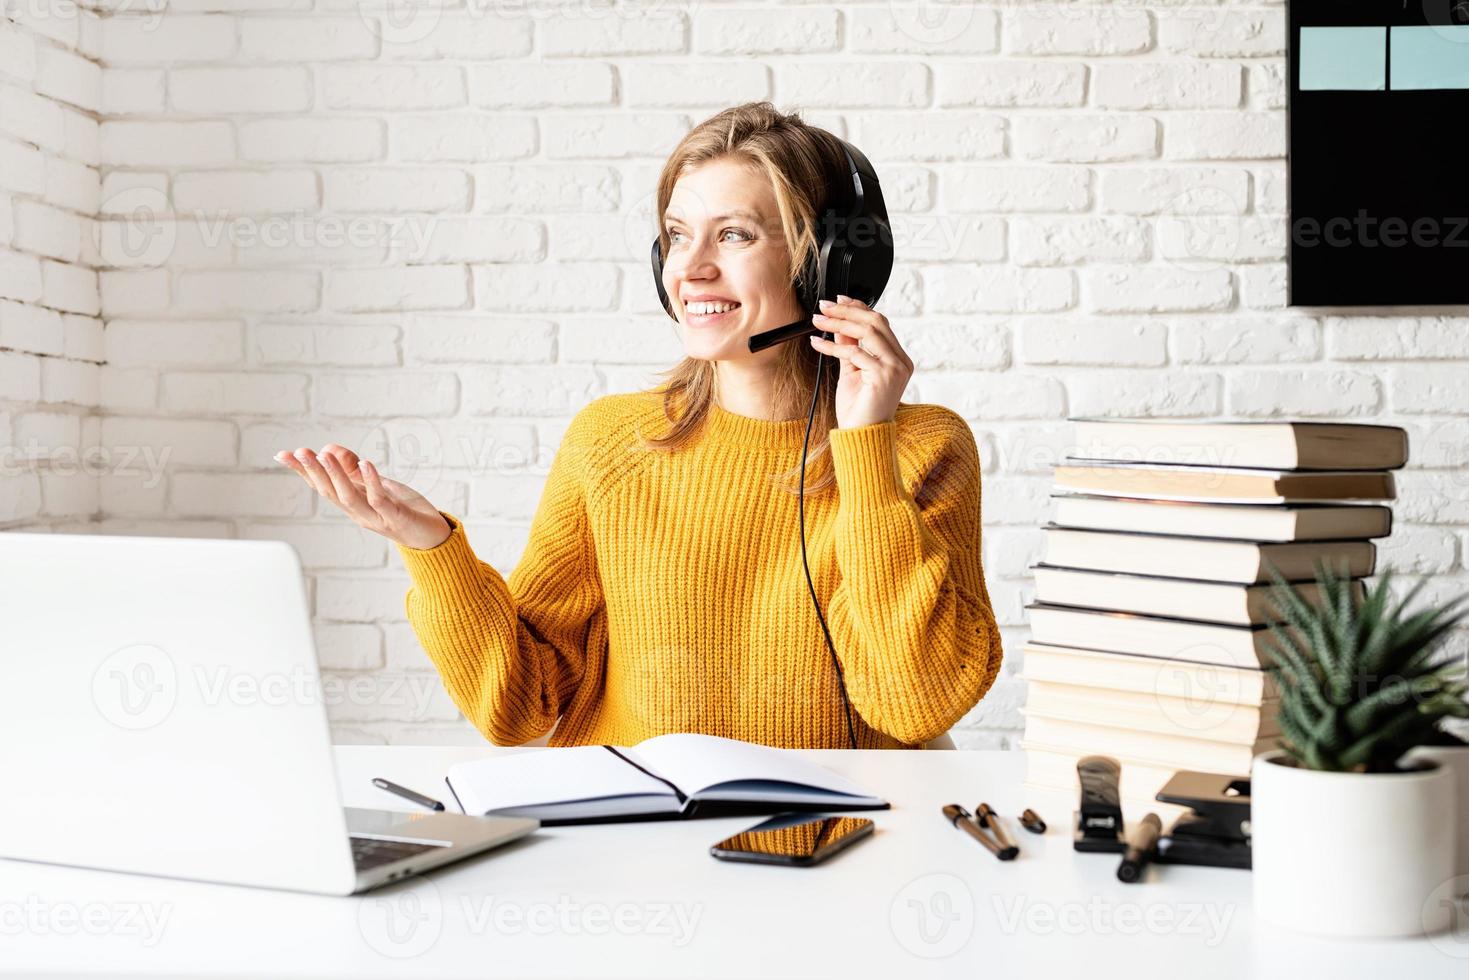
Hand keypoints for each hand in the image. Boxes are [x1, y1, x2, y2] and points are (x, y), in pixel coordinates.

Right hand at [274, 444, 451, 549]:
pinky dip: (372, 482)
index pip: (321, 486)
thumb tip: (328, 448)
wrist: (432, 537)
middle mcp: (358, 513)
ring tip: (324, 455)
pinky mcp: (395, 518)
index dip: (302, 472)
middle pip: (329, 492)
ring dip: (336, 476)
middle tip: (298, 452)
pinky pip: (380, 499)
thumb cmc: (403, 510)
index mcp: (351, 504)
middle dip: (313, 472)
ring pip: (349, 497)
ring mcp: (375, 517)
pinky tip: (365, 464)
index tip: (282, 455)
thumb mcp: (377, 484)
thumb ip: (354, 470)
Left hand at [808, 294, 914, 428]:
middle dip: (847, 310)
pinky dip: (833, 346)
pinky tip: (818, 344)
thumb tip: (838, 324)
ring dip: (839, 323)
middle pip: (876, 321)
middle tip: (824, 307)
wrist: (861, 437)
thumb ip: (848, 346)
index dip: (859, 307)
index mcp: (897, 359)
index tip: (838, 300)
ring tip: (818, 321)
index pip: (880, 323)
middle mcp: (900, 361)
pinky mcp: (884, 375)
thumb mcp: (851, 370)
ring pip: (868, 331)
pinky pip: (855, 352)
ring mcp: (895, 368)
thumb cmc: (858, 409)